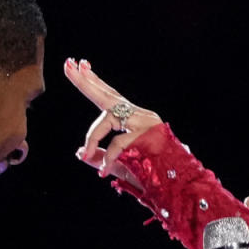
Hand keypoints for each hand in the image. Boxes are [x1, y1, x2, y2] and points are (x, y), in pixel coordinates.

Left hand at [64, 58, 162, 187]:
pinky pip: (119, 143)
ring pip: (109, 118)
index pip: (111, 96)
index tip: (76, 66)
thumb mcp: (120, 168)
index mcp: (134, 119)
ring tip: (86, 150)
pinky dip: (109, 157)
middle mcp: (141, 116)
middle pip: (109, 95)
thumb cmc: (152, 176)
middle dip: (86, 82)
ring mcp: (146, 124)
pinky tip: (104, 171)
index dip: (94, 82)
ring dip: (93, 134)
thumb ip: (101, 159)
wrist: (179, 184)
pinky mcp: (149, 135)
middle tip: (69, 64)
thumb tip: (79, 152)